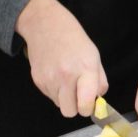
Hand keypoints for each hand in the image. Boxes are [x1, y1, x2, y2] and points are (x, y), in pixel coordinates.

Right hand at [15, 0, 108, 116]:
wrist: (45, 25)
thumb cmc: (74, 40)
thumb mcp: (95, 57)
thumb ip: (99, 82)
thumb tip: (98, 101)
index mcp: (85, 69)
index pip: (85, 105)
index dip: (88, 109)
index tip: (89, 104)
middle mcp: (66, 76)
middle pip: (69, 112)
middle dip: (76, 107)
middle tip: (78, 96)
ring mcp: (49, 79)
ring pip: (59, 105)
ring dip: (65, 98)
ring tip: (67, 81)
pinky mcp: (38, 80)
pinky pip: (49, 96)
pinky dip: (55, 91)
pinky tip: (57, 76)